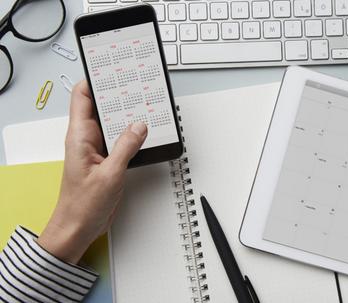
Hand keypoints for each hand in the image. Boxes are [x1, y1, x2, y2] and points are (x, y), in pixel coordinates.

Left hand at [37, 81, 147, 263]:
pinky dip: (134, 135)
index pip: (82, 96)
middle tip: (137, 87)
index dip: (96, 79)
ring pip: (114, 123)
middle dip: (119, 95)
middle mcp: (87, 139)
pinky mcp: (108, 160)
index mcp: (79, 136)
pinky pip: (122, 140)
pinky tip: (146, 134)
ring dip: (129, 117)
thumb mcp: (109, 174)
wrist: (79, 228)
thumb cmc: (82, 205)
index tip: (113, 70)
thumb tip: (139, 126)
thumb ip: (126, 147)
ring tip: (146, 107)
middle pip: (102, 106)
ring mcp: (98, 149)